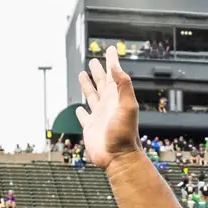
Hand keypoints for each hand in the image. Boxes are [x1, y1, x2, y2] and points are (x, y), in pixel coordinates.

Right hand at [74, 48, 140, 170]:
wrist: (118, 157)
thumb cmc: (125, 134)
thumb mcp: (128, 106)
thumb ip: (123, 85)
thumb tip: (115, 66)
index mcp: (117, 97)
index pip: (114, 74)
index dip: (112, 61)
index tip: (110, 49)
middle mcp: (108, 104)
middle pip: (101, 82)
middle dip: (98, 70)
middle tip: (94, 60)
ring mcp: (98, 115)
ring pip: (91, 96)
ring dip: (87, 85)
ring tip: (82, 75)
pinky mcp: (90, 127)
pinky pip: (84, 116)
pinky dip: (81, 111)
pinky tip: (79, 108)